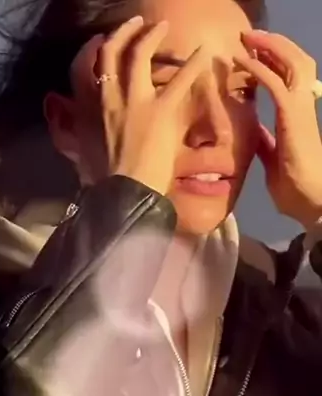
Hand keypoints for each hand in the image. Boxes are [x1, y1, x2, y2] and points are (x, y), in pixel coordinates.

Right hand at [70, 17, 208, 195]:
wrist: (123, 195)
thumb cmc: (103, 181)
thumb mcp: (83, 153)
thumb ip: (78, 136)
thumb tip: (73, 131)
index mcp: (90, 108)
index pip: (87, 66)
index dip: (97, 48)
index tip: (106, 41)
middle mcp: (109, 98)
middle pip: (113, 51)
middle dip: (125, 32)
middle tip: (138, 24)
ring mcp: (135, 102)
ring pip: (140, 55)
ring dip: (151, 36)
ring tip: (162, 28)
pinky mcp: (160, 112)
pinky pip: (179, 80)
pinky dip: (193, 64)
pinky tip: (203, 53)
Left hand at [235, 31, 321, 227]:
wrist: (309, 202)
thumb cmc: (294, 186)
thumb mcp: (271, 159)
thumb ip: (264, 142)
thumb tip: (251, 130)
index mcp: (296, 116)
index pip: (288, 78)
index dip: (273, 62)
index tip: (252, 55)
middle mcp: (302, 107)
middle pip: (294, 62)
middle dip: (273, 45)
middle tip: (249, 37)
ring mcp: (300, 110)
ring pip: (290, 64)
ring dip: (268, 47)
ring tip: (247, 38)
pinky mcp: (293, 118)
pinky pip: (276, 84)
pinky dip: (259, 68)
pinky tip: (243, 60)